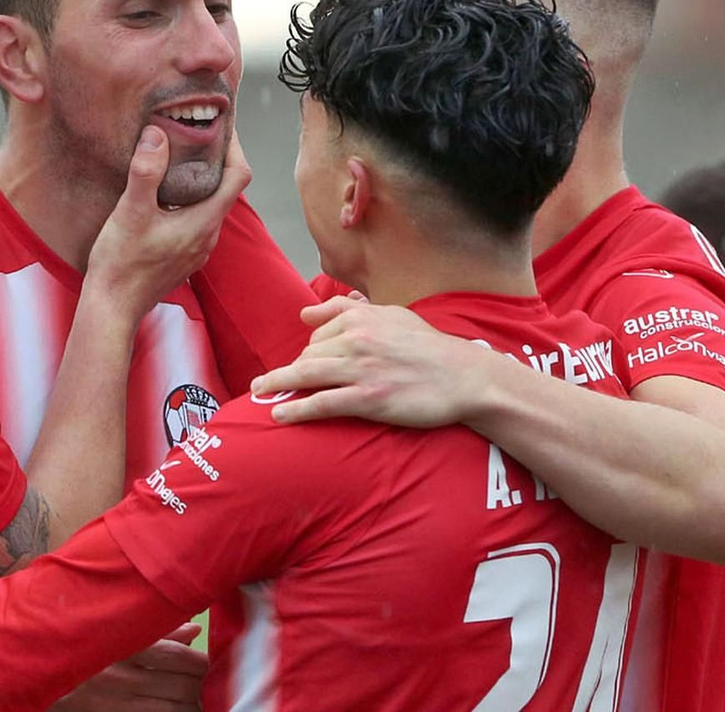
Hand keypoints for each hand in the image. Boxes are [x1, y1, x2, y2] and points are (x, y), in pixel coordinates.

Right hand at [50, 623, 205, 711]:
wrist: (29, 668)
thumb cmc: (75, 640)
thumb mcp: (110, 627)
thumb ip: (152, 628)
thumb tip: (192, 629)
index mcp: (122, 643)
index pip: (178, 656)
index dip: (200, 661)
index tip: (207, 661)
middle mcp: (121, 674)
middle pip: (181, 685)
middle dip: (200, 685)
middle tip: (208, 682)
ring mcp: (114, 700)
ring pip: (171, 708)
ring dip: (189, 705)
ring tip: (196, 700)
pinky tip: (175, 709)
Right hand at [87, 127, 251, 316]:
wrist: (112, 307)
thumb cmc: (121, 264)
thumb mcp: (130, 212)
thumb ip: (146, 172)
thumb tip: (157, 134)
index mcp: (203, 222)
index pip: (239, 176)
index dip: (235, 148)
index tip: (221, 127)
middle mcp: (207, 237)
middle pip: (227, 189)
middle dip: (217, 160)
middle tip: (198, 135)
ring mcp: (197, 250)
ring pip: (211, 205)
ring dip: (202, 181)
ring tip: (181, 158)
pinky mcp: (183, 257)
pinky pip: (196, 221)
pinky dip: (190, 201)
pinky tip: (166, 195)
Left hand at [250, 296, 507, 427]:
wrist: (466, 378)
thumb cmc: (431, 349)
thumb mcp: (393, 315)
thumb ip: (347, 310)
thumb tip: (306, 312)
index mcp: (363, 318)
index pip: (318, 334)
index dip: (309, 352)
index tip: (302, 367)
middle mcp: (358, 340)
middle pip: (309, 355)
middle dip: (292, 371)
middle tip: (278, 385)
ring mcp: (363, 370)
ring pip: (307, 375)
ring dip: (277, 384)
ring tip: (258, 393)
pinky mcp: (370, 399)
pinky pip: (323, 403)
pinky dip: (298, 408)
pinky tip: (280, 414)